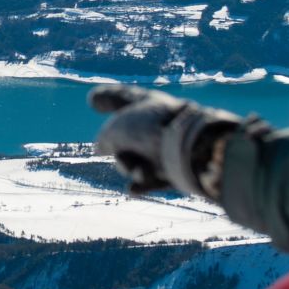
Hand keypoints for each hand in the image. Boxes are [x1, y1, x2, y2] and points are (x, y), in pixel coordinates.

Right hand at [90, 85, 238, 197]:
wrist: (195, 153)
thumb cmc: (154, 133)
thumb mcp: (118, 130)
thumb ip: (105, 138)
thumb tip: (103, 149)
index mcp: (148, 103)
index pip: (122, 98)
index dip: (107, 98)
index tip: (93, 101)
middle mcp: (159, 123)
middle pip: (124, 138)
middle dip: (117, 149)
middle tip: (118, 153)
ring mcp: (168, 147)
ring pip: (135, 161)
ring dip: (130, 167)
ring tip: (141, 171)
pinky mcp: (177, 171)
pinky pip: (152, 179)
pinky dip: (141, 183)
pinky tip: (132, 190)